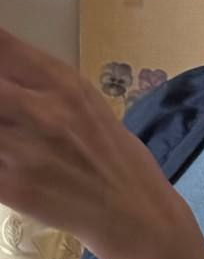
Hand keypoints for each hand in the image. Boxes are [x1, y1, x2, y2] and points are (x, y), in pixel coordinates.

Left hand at [0, 24, 188, 258]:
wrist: (135, 213)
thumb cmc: (115, 155)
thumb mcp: (87, 102)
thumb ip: (41, 82)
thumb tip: (4, 65)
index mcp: (63, 82)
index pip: (2, 46)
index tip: (0, 69)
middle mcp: (41, 108)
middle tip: (5, 112)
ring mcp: (22, 147)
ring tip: (10, 135)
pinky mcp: (11, 185)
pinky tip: (7, 160)